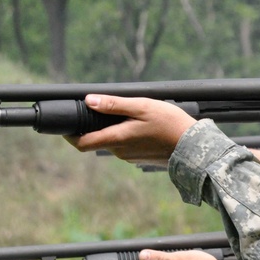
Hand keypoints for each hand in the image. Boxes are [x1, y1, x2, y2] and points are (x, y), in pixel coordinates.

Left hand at [66, 95, 196, 163]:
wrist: (194, 146)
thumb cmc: (170, 123)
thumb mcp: (142, 106)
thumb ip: (114, 104)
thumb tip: (89, 100)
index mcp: (116, 138)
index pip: (82, 143)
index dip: (69, 135)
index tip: (65, 125)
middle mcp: (120, 151)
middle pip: (97, 140)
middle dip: (93, 127)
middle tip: (97, 111)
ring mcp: (130, 157)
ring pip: (112, 143)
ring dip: (112, 131)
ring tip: (124, 115)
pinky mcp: (140, 158)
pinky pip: (125, 147)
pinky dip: (125, 136)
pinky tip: (140, 126)